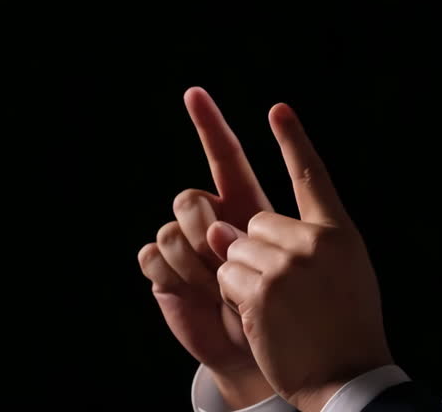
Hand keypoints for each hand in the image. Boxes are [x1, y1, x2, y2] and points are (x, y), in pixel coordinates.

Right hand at [136, 87, 276, 407]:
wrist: (260, 347)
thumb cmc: (286, 305)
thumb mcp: (289, 262)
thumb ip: (262, 235)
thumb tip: (218, 230)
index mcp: (243, 201)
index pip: (223, 153)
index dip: (209, 124)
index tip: (194, 93)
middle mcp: (209, 215)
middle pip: (191, 195)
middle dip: (205, 228)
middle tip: (228, 262)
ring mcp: (183, 242)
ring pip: (171, 227)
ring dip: (195, 261)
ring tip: (218, 286)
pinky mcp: (162, 269)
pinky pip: (153, 254)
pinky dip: (174, 276)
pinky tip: (193, 293)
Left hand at [209, 100, 393, 411]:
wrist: (348, 377)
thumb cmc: (348, 326)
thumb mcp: (346, 271)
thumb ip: (302, 242)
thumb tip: (238, 227)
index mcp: (339, 233)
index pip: (311, 176)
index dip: (293, 140)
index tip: (278, 110)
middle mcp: (312, 243)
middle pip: (256, 222)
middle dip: (256, 250)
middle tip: (287, 291)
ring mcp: (284, 268)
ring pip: (235, 251)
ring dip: (243, 278)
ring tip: (279, 309)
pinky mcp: (259, 293)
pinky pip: (226, 279)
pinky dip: (235, 298)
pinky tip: (265, 320)